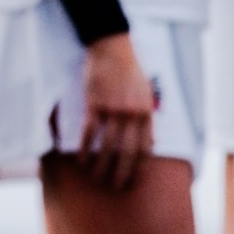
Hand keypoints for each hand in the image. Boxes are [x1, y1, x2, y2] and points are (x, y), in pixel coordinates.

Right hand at [79, 33, 155, 188]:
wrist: (111, 46)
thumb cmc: (129, 69)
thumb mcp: (146, 92)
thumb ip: (148, 117)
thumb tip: (152, 143)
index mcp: (146, 112)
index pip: (145, 148)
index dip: (139, 167)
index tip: (133, 180)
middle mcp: (132, 114)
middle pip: (127, 152)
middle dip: (122, 173)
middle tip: (116, 187)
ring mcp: (113, 109)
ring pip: (108, 145)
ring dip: (102, 165)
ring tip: (96, 177)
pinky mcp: (94, 103)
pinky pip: (89, 132)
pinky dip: (85, 148)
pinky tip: (81, 159)